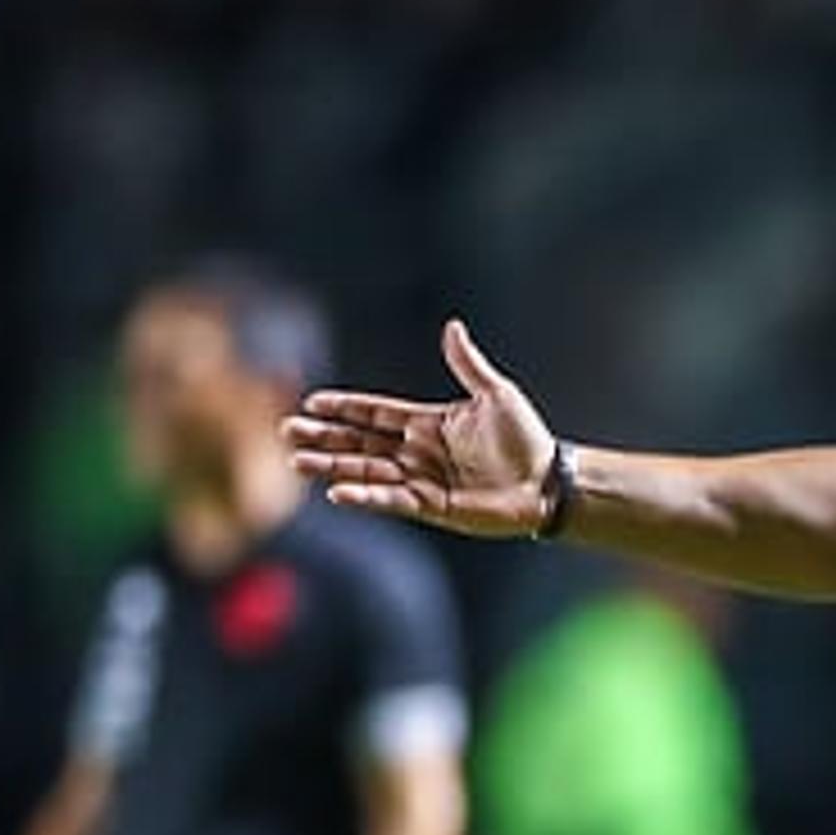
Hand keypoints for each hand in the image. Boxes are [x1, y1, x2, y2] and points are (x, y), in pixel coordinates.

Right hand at [282, 319, 557, 538]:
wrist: (548, 482)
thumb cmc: (526, 438)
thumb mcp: (495, 394)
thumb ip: (467, 364)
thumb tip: (452, 327)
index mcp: (428, 423)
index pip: (375, 413)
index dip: (345, 408)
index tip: (311, 401)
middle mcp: (419, 452)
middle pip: (360, 442)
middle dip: (324, 437)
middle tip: (287, 430)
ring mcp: (423, 480)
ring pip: (367, 471)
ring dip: (332, 466)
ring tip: (297, 461)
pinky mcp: (432, 507)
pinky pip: (392, 500)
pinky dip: (366, 496)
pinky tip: (337, 492)